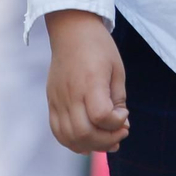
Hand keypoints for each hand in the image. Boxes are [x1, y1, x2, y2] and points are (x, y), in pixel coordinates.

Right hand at [45, 9, 129, 153]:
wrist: (72, 31)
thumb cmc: (99, 47)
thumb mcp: (117, 69)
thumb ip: (118, 99)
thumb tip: (121, 125)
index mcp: (91, 81)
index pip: (101, 116)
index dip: (116, 122)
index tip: (124, 112)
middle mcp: (71, 94)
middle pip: (84, 132)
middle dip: (106, 140)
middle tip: (120, 133)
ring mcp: (58, 99)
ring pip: (69, 137)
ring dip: (91, 145)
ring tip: (106, 139)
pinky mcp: (51, 102)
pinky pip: (58, 131)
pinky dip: (73, 142)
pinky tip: (88, 140)